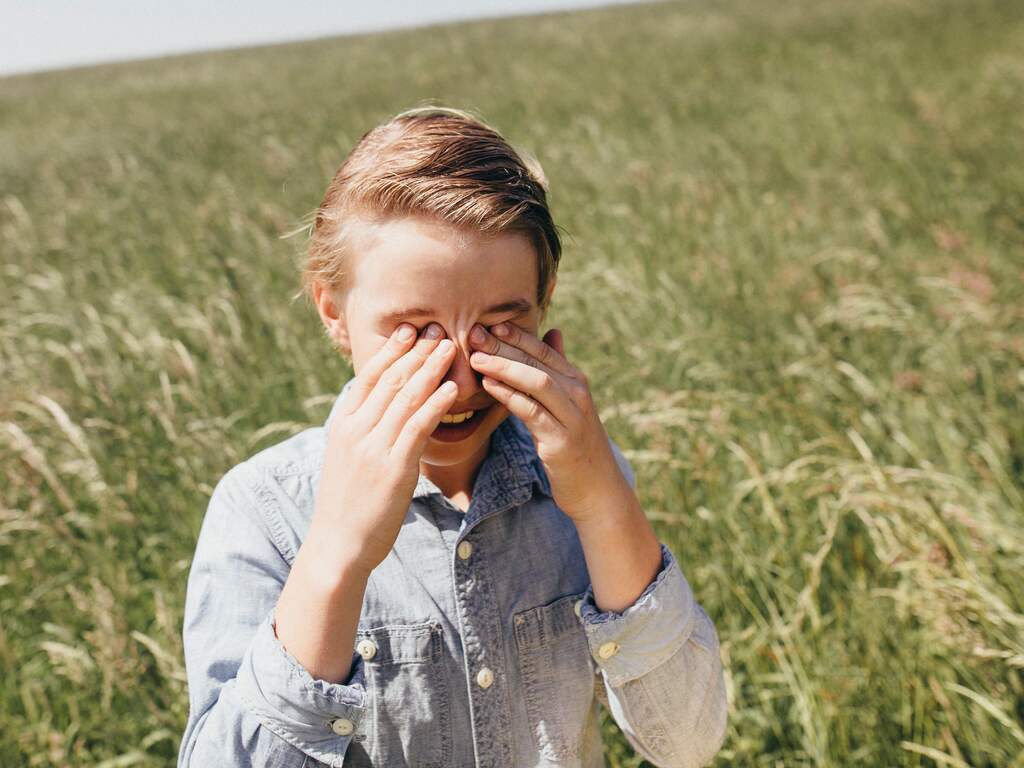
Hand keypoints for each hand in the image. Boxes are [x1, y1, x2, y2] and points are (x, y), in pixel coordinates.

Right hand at [309, 322, 458, 573]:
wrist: (338, 544)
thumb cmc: (347, 504)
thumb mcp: (347, 458)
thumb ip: (362, 430)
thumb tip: (379, 407)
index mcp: (343, 425)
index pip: (368, 377)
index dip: (392, 351)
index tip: (410, 330)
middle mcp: (355, 430)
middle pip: (390, 379)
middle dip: (416, 352)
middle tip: (438, 329)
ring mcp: (373, 447)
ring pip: (406, 397)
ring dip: (431, 369)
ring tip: (451, 348)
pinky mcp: (393, 468)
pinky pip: (418, 427)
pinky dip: (436, 404)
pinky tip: (452, 389)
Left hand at [468, 322, 634, 524]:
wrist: (597, 489)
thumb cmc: (576, 445)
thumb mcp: (570, 404)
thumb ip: (559, 369)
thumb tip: (553, 332)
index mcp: (576, 382)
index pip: (544, 350)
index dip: (517, 336)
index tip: (490, 324)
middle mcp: (577, 394)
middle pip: (538, 362)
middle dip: (505, 346)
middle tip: (475, 334)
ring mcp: (571, 417)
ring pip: (537, 382)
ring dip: (505, 367)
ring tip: (476, 357)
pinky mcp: (561, 441)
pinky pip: (532, 412)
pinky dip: (510, 395)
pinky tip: (489, 386)